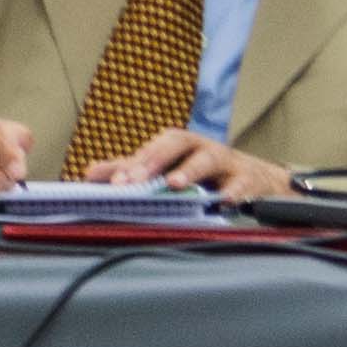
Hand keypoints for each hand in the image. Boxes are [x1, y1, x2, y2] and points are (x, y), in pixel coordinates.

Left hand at [84, 126, 292, 201]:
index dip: (132, 164)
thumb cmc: (204, 172)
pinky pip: (241, 185)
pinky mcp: (249, 180)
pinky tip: (223, 202)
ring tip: (174, 184)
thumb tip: (89, 174)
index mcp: (176, 145)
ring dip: (189, 171)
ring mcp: (225, 162)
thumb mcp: (168, 169)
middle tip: (135, 179)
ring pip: (207, 159)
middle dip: (154, 160)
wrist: (256, 180)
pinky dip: (233, 193)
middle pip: (176, 143)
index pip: (150, 148)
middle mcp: (199, 148)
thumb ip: (130, 170)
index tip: (114, 183)